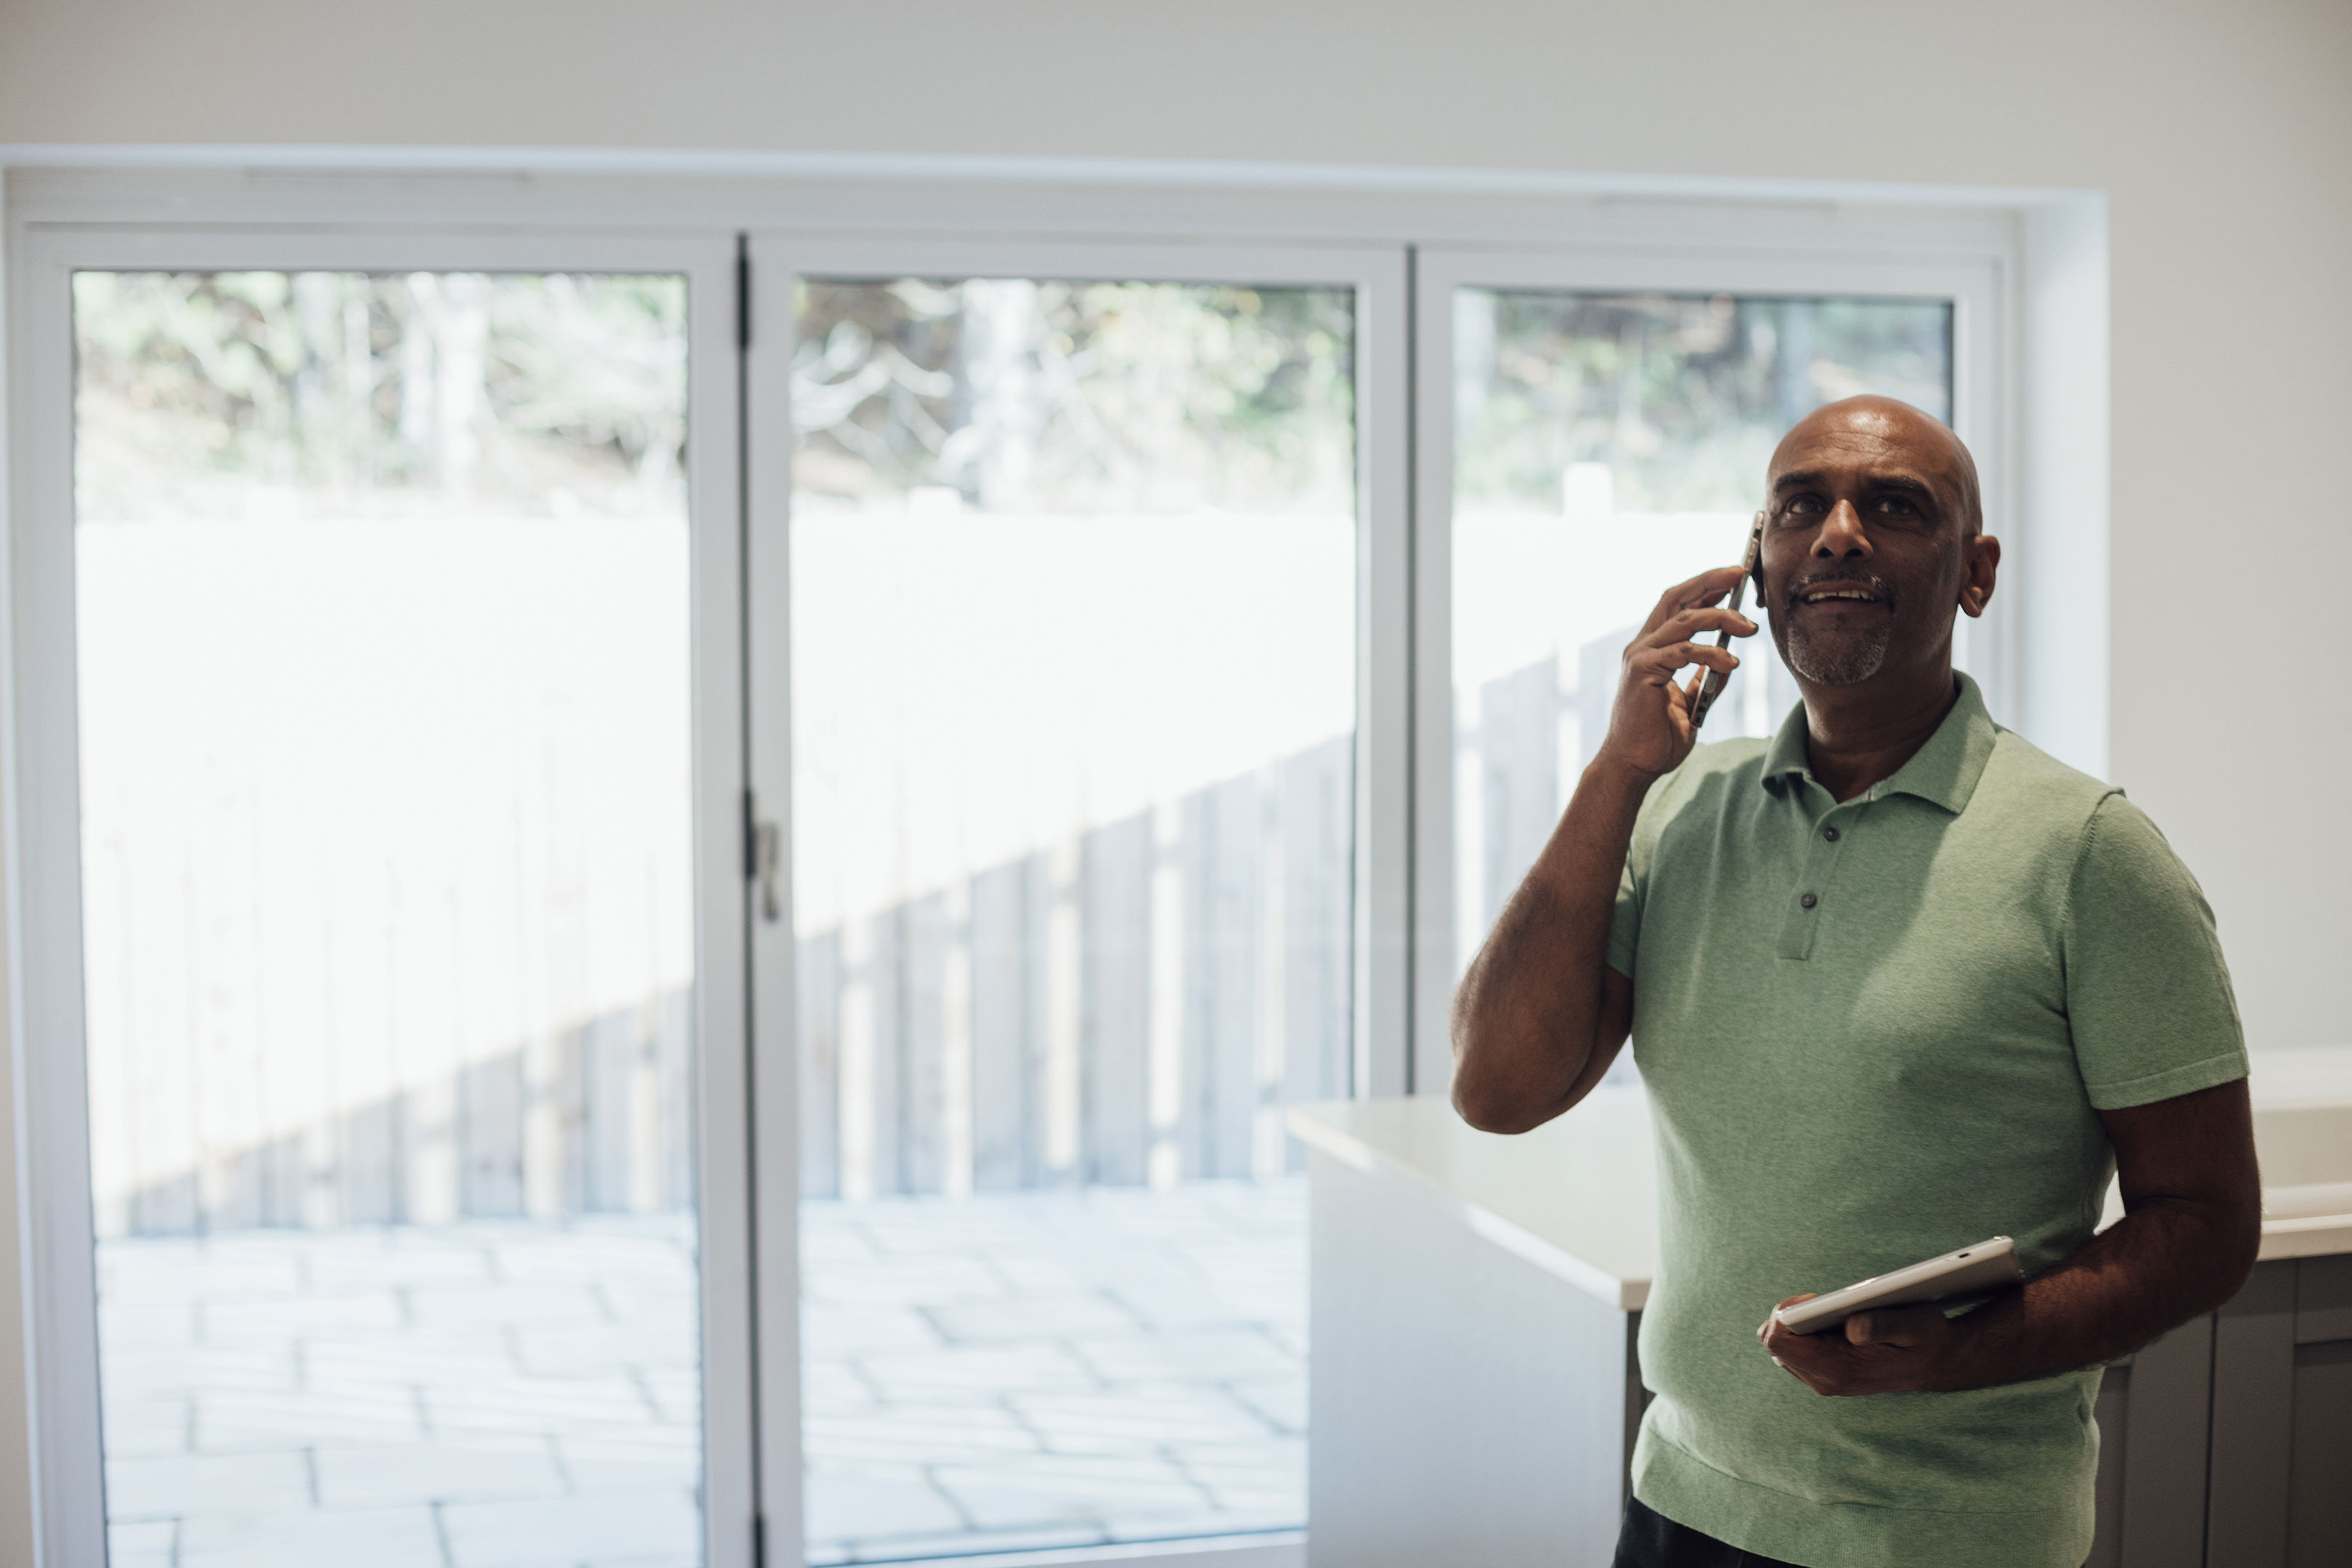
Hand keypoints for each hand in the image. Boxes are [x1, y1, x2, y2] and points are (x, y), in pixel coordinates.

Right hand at [1595, 567, 1756, 781]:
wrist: (1633, 766)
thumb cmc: (1656, 740)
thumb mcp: (1690, 704)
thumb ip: (1704, 681)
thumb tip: (1728, 661)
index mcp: (1651, 651)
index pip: (1677, 606)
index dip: (1704, 588)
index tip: (1733, 580)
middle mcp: (1642, 647)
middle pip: (1676, 598)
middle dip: (1710, 582)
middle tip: (1740, 575)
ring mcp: (1640, 657)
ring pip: (1685, 620)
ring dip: (1721, 617)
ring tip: (1749, 626)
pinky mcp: (1642, 671)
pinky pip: (1684, 652)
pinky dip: (1711, 653)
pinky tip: (1731, 662)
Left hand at [1758, 1293, 1957, 1395]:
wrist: (1937, 1363)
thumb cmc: (1926, 1338)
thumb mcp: (1916, 1324)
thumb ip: (1884, 1324)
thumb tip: (1852, 1328)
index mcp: (1838, 1369)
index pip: (1779, 1341)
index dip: (1786, 1313)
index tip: (1813, 1299)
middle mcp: (1825, 1380)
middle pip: (1775, 1343)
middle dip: (1791, 1316)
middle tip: (1822, 1302)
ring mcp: (1823, 1380)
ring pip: (1783, 1347)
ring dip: (1799, 1324)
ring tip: (1831, 1312)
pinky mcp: (1825, 1374)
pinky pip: (1796, 1349)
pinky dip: (1807, 1331)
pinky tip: (1833, 1323)